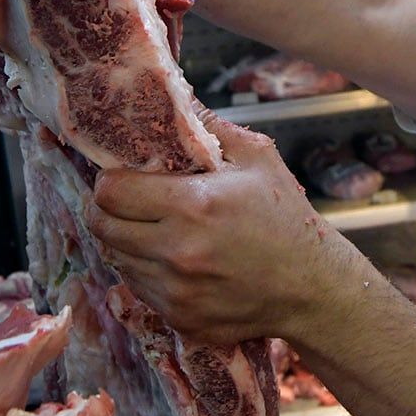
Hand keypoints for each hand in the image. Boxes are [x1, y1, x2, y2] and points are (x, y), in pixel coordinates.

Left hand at [85, 115, 344, 344]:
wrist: (313, 290)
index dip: (110, 180)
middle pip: (102, 226)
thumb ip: (209, 127)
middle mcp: (177, 252)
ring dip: (127, 241)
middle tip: (128, 202)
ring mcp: (176, 292)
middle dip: (108, 210)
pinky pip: (139, 289)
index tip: (124, 178)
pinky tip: (175, 260)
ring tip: (156, 230)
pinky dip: (146, 272)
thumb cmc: (286, 219)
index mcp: (193, 206)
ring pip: (116, 259)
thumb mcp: (257, 159)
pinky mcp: (179, 318)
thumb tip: (172, 97)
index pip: (110, 192)